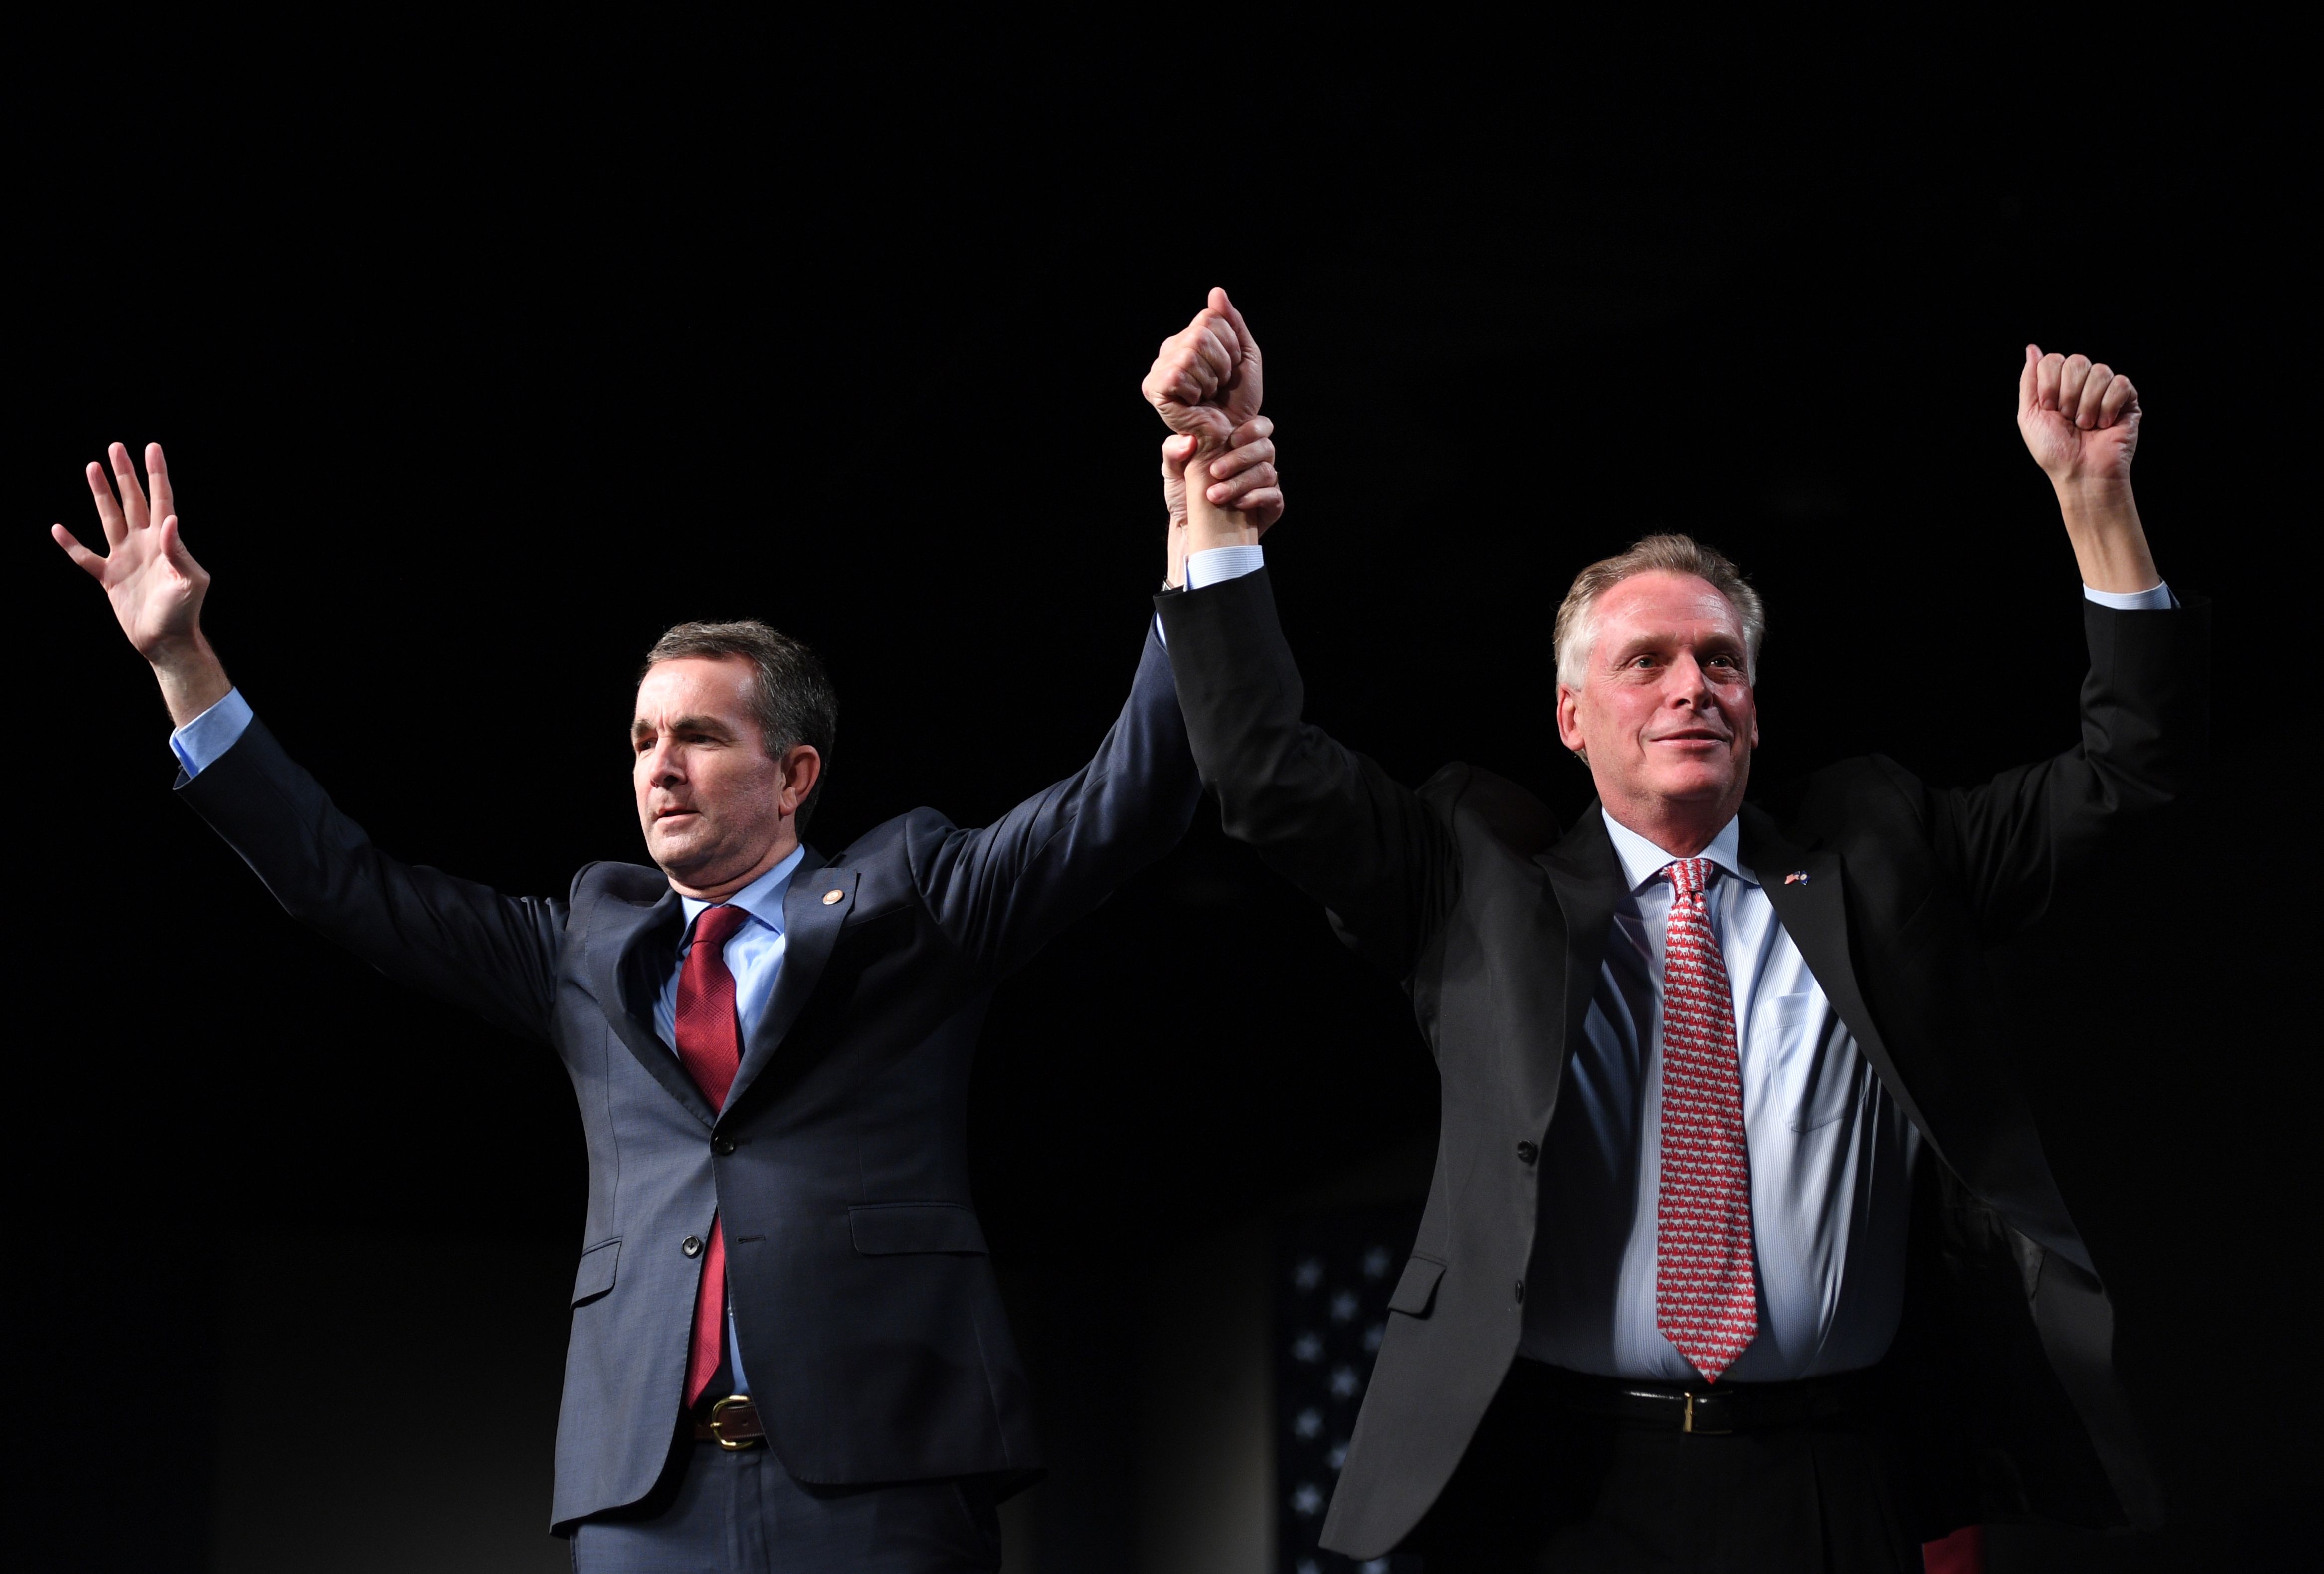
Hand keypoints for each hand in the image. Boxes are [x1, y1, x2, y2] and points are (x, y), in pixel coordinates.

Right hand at [52, 441, 230, 723]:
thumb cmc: (184, 613)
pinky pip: (85, 557)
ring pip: (110, 518)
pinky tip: (58, 528)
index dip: (156, 474)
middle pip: (133, 501)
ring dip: (101, 494)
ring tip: (92, 467)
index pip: (161, 500)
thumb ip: (180, 552)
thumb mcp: (190, 582)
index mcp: (167, 542)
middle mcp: (146, 545)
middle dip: (125, 475)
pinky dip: (71, 545)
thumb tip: (171, 520)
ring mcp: (126, 559)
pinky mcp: (110, 578)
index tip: (151, 448)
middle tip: (115, 447)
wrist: (167, 642)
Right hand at [1143, 287, 1263, 447]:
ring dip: (1210, 379)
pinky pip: (1178, 374)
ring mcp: (1160, 368)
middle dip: (1222, 362)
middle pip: (1200, 333)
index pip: (1210, 317)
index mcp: (1189, 339)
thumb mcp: (1244, 355)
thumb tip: (1216, 291)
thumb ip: (1232, 323)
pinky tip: (1195, 402)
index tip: (1231, 368)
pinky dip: (1196, 390)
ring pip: (1190, 353)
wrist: (1233, 432)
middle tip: (1219, 385)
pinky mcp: (1154, 388)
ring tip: (1208, 394)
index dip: (1230, 343)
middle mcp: (1170, 350)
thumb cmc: (1238, 399)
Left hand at [1161, 419, 1280, 585]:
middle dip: (1241, 457)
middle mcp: (1255, 461)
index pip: (1259, 426)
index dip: (1252, 429)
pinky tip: (1236, 504)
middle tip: (1215, 471)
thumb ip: (1173, 450)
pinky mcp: (1271, 505)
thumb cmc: (1184, 494)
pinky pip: (1273, 495)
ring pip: (1267, 471)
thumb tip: (1189, 441)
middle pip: (1265, 447)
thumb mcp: (1172, 470)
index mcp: (1238, 444)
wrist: (1190, 530)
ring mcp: (1265, 484)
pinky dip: (1255, 497)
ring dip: (1240, 481)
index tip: (1231, 440)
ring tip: (1214, 495)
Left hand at [2018, 344, 2139, 489]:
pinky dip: (2108, 406)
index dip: (2049, 384)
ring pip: (2099, 371)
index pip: (2053, 360)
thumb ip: (2030, 380)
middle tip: (2069, 419)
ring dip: (2087, 404)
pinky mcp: (2128, 399)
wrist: (2080, 472)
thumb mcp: (2030, 416)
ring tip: (2086, 425)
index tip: (2049, 408)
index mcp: (2058, 385)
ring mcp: (2106, 390)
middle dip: (2068, 394)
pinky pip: (2120, 383)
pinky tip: (2104, 424)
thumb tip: (2032, 348)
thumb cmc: (2054, 450)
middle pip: (2076, 361)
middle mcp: (2082, 384)